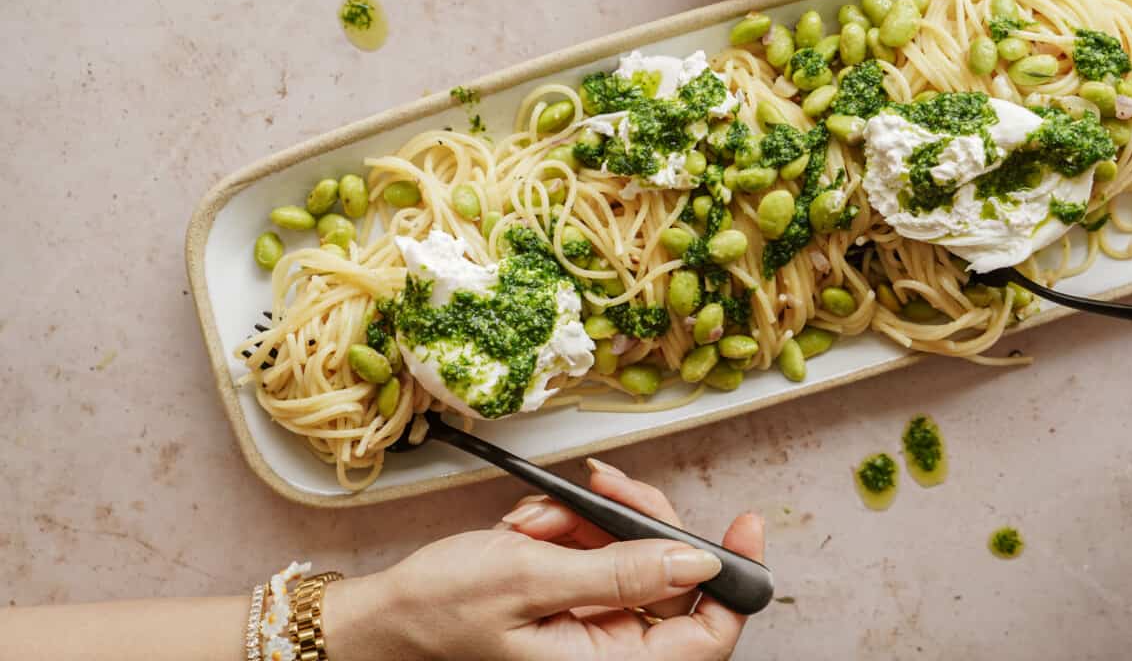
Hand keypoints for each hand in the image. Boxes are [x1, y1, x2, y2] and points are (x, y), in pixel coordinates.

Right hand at [325, 459, 763, 660]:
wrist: (388, 611)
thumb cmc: (441, 611)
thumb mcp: (529, 580)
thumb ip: (617, 572)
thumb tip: (694, 560)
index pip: (707, 635)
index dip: (734, 580)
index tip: (742, 525)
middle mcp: (609, 649)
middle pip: (670, 574)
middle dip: (636, 521)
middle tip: (603, 488)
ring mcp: (594, 621)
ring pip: (633, 551)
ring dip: (589, 521)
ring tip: (538, 522)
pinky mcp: (576, 596)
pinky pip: (598, 547)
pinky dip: (569, 525)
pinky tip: (531, 527)